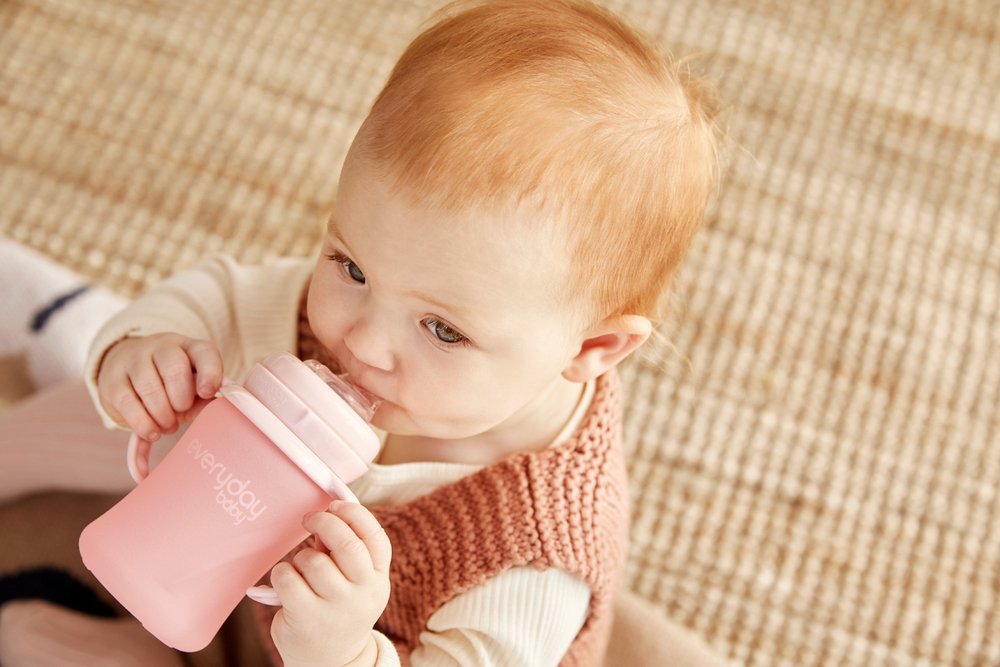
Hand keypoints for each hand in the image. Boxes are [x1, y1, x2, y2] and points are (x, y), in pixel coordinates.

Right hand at [96, 333, 223, 440]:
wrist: (126, 371)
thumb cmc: (169, 385)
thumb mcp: (191, 388)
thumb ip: (206, 397)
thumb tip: (222, 407)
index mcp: (188, 347)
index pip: (204, 352)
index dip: (210, 372)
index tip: (208, 393)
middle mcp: (160, 347)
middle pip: (174, 368)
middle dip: (181, 399)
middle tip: (181, 414)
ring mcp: (132, 361)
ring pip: (149, 386)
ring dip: (162, 414)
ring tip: (167, 425)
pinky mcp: (111, 381)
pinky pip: (127, 403)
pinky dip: (142, 423)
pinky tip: (151, 431)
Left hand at [269, 500, 391, 666]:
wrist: (332, 661)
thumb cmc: (340, 608)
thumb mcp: (355, 582)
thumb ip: (344, 551)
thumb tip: (326, 516)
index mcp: (379, 577)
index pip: (375, 536)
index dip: (354, 514)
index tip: (335, 505)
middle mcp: (363, 592)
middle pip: (347, 544)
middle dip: (324, 522)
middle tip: (310, 519)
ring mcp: (336, 607)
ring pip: (313, 560)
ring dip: (301, 556)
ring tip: (301, 568)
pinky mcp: (307, 617)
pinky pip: (288, 577)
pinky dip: (282, 572)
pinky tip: (287, 581)